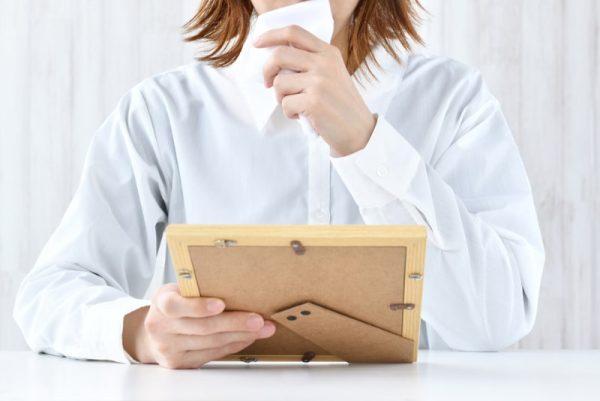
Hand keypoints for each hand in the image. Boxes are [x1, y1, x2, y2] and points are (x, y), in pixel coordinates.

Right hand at [122, 283, 275, 368]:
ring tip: (262, 328)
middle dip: (234, 323)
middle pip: (202, 327)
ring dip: (240, 335)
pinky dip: (233, 344)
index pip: (176, 305)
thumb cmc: (173, 305)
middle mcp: (161, 327)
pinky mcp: (180, 363)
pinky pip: (212, 354)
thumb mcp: (178, 290)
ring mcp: (169, 348)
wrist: (152, 333)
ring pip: (211, 342)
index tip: (221, 304)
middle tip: (258, 319)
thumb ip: (198, 289)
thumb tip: (239, 285)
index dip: (199, 306)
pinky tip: (247, 337)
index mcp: (161, 303)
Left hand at [253, 25, 376, 156]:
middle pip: (279, 55)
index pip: (293, 33)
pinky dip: (289, 113)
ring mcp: (319, 82)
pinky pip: (285, 104)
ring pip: (279, 83)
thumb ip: (310, 62)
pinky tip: (302, 116)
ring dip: (281, 98)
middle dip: (267, 71)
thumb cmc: (340, 104)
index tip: (257, 44)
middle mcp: (324, 63)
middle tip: (268, 83)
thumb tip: (275, 59)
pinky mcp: (313, 102)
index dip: (270, 36)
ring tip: (296, 106)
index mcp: (328, 53)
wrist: (358, 130)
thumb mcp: (332, 73)